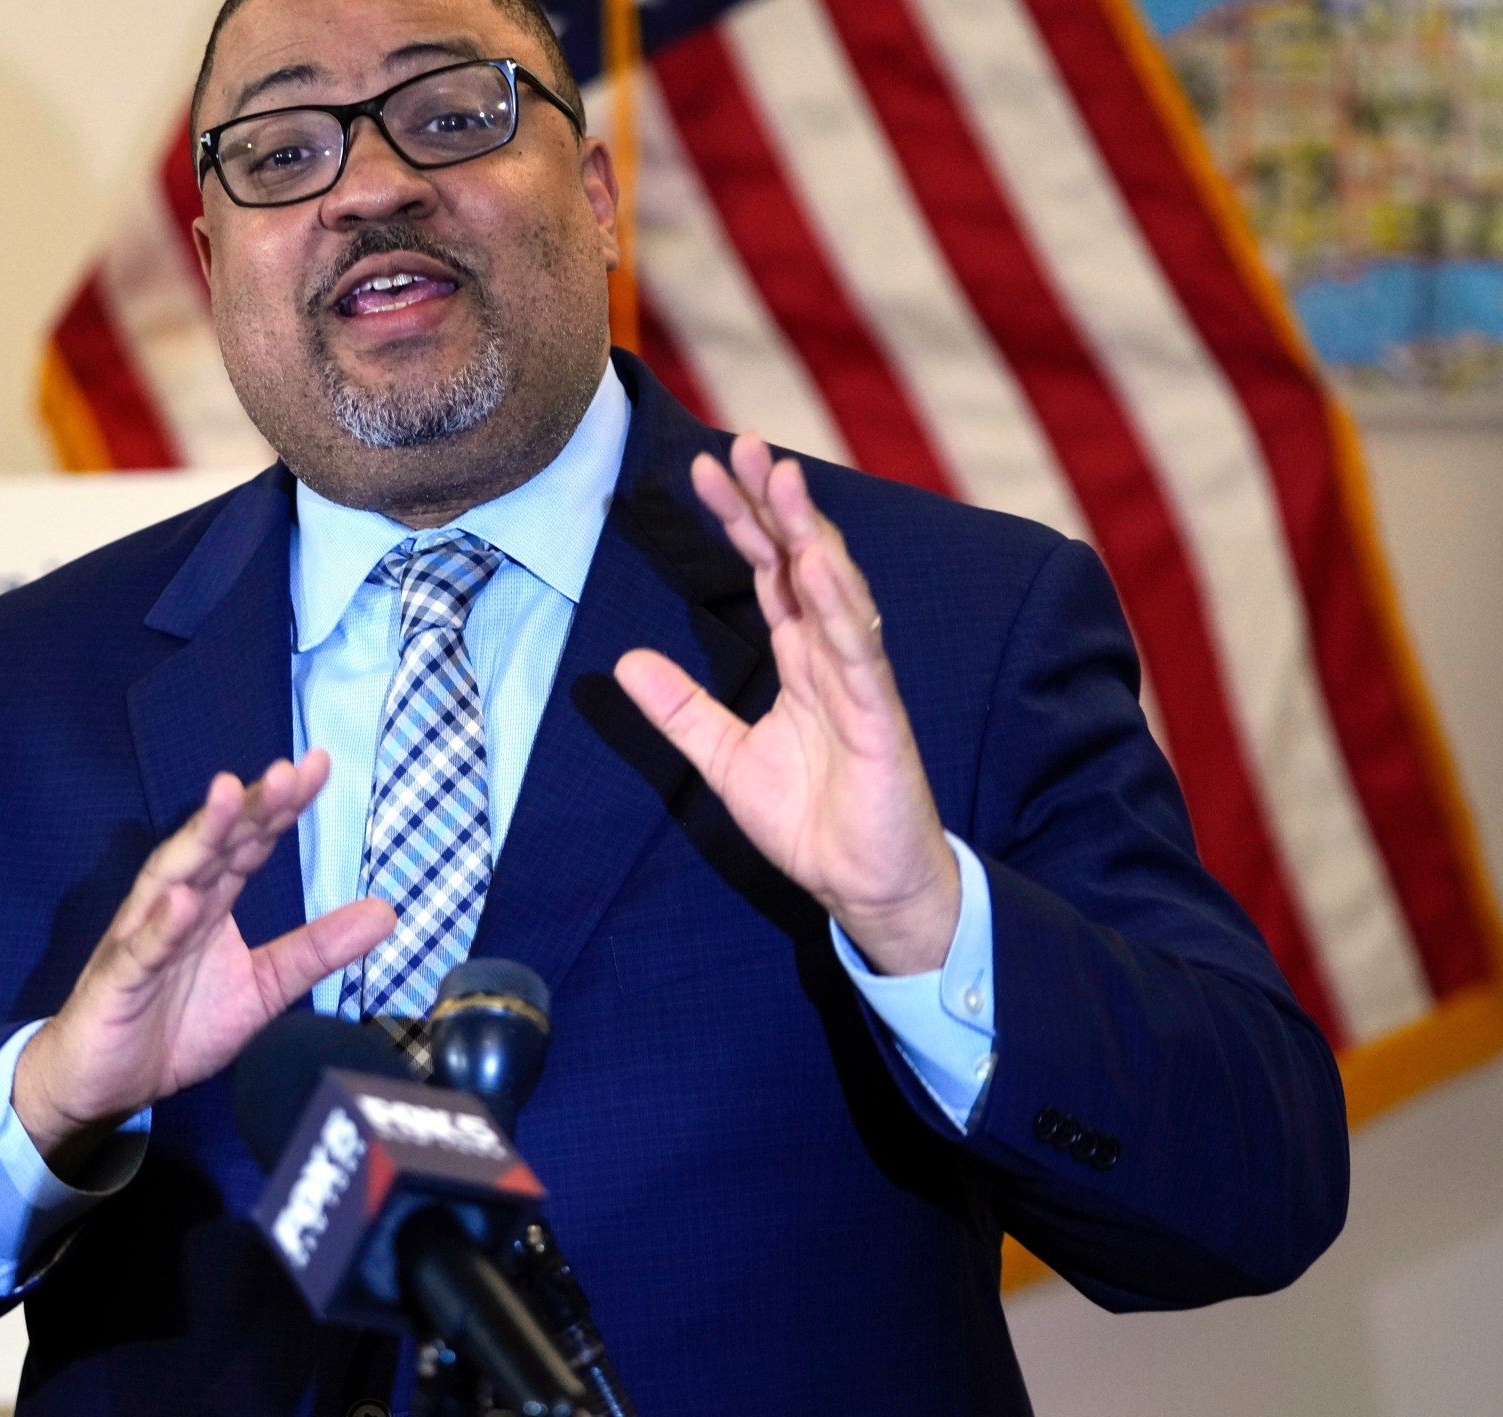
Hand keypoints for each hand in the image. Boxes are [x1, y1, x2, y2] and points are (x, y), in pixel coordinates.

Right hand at [12, 751, 394, 1172]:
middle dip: (250, 806)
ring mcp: (142, 936)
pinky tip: (183, 900)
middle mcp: (176, 904)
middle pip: (216, 845)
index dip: (281, 806)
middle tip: (287, 770)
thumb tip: (386, 912)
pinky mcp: (117, 980)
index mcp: (212, 902)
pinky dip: (161, 925)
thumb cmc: (177, 1026)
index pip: (250, 843)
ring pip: (172, 875)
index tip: (317, 765)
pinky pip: (141, 949)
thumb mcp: (263, 988)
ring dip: (202, 837)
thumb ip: (316, 949)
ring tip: (230, 796)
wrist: (105, 1082)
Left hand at [613, 435, 960, 974]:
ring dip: (810, 533)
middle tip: (744, 444)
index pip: (768, 572)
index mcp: (800, 660)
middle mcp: (832, 657)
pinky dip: (838, 605)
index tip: (704, 471)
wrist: (864, 886)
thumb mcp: (724, 759)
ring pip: (835, 591)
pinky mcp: (878, 718)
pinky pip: (857, 653)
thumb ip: (681, 710)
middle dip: (775, 503)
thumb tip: (624, 661)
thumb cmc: (813, 822)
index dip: (740, 521)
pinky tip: (819, 563)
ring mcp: (859, 683)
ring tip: (784, 480)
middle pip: (802, 562)